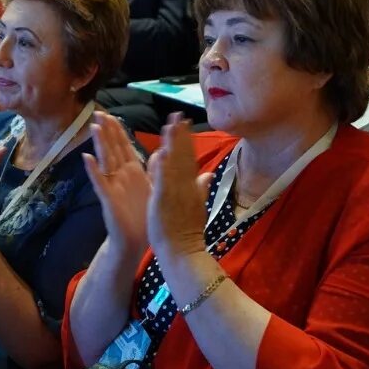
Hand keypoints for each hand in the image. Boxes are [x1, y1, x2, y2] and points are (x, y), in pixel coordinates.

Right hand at [83, 112, 150, 258]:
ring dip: (99, 144)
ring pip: (105, 160)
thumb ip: (156, 170)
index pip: (124, 147)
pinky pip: (100, 182)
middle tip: (98, 112)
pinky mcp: (108, 199)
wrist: (135, 241)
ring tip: (93, 127)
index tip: (113, 116)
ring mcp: (113, 186)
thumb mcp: (154, 189)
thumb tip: (162, 151)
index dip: (118, 131)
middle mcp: (121, 176)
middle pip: (112, 148)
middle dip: (106, 131)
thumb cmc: (143, 216)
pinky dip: (93, 170)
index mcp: (133, 172)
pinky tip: (87, 157)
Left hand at [146, 114, 211, 260]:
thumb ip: (201, 188)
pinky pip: (163, 180)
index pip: (189, 159)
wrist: (183, 253)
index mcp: (192, 187)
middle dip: (180, 135)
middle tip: (178, 115)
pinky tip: (161, 151)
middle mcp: (185, 186)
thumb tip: (208, 173)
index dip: (186, 140)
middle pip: (183, 156)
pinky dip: (162, 166)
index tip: (184, 123)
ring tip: (170, 125)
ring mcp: (175, 192)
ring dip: (172, 144)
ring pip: (174, 163)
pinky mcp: (164, 200)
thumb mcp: (198, 207)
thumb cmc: (187, 232)